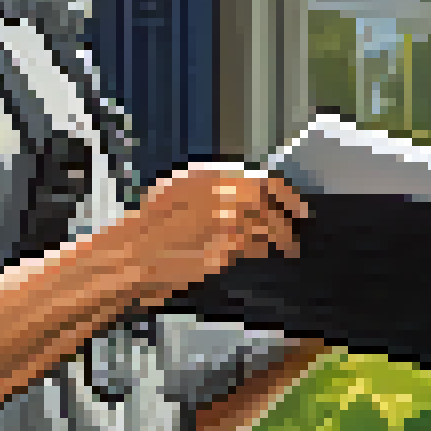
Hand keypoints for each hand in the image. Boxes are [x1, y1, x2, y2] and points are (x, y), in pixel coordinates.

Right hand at [125, 166, 306, 296]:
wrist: (132, 254)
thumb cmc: (148, 226)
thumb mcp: (178, 190)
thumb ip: (211, 187)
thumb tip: (243, 193)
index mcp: (212, 176)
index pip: (264, 180)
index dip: (286, 194)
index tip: (297, 205)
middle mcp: (223, 194)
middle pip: (272, 204)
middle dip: (289, 216)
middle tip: (298, 227)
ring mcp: (227, 221)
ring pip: (269, 227)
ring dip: (282, 237)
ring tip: (289, 246)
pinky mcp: (225, 248)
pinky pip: (254, 248)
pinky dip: (261, 251)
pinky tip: (260, 254)